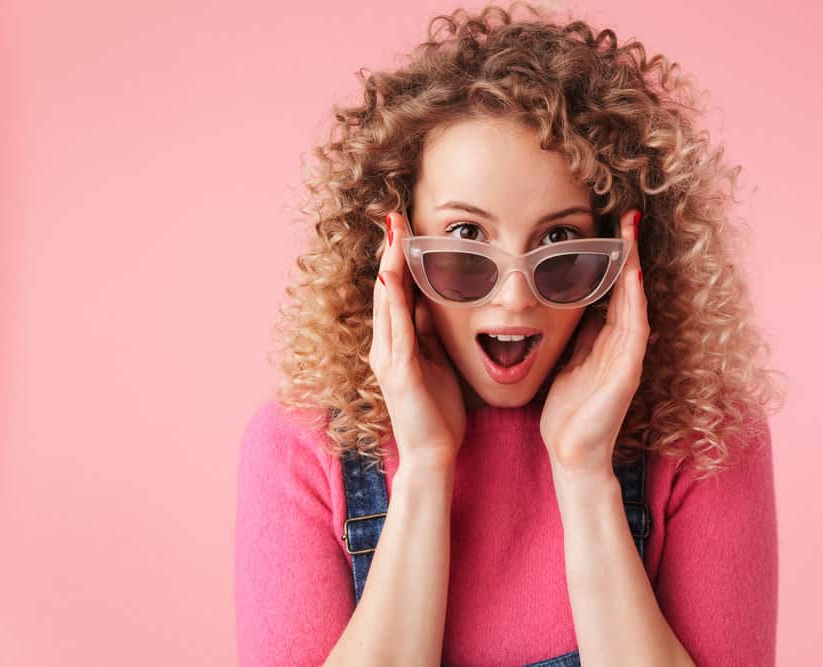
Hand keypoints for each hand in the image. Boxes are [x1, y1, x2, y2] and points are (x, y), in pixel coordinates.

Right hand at [370, 209, 465, 469]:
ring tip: (392, 235)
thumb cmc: (437, 411)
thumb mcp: (436, 362)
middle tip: (393, 216)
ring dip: (389, 266)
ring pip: (387, 303)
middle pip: (386, 289)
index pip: (395, 291)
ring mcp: (388, 358)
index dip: (397, 258)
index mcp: (396, 343)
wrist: (432, 454)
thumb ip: (429, 333)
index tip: (402, 227)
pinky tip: (391, 277)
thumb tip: (432, 302)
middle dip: (389, 252)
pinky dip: (393, 302)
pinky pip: (396, 329)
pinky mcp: (399, 372)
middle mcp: (385, 346)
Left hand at [539, 208, 650, 473]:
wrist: (571, 455)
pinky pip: (635, 330)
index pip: (613, 291)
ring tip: (632, 233)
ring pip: (635, 302)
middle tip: (628, 215)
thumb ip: (576, 339)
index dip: (613, 259)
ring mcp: (627, 357)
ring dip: (634, 267)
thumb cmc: (567, 415)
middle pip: (629, 289)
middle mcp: (621, 345)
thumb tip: (570, 309)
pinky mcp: (628, 373)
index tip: (609, 226)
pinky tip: (633, 277)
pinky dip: (635, 302)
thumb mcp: (567, 364)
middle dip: (629, 252)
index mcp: (605, 342)